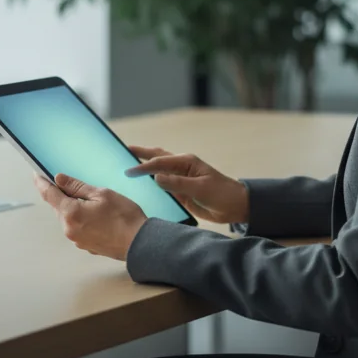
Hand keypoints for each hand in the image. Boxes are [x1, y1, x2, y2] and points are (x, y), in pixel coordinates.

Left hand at [33, 172, 147, 261]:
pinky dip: (84, 219)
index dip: (42, 183)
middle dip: (64, 195)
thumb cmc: (123, 216)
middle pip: (60, 207)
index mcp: (71, 213)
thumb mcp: (102, 194)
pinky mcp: (86, 245)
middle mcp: (69, 229)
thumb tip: (59, 179)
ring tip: (95, 201)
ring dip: (76, 208)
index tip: (36, 175)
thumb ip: (78, 187)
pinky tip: (100, 215)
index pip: (50, 195)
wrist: (139, 243)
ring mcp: (77, 240)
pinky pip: (79, 227)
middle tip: (74, 184)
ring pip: (70, 217)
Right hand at [124, 145, 248, 225]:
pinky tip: (140, 188)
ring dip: (144, 166)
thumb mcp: (200, 189)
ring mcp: (180, 178)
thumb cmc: (222, 194)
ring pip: (158, 170)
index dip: (142, 166)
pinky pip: (162, 185)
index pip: (160, 162)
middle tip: (122, 151)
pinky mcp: (180, 190)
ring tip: (126, 166)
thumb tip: (156, 177)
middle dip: (140, 153)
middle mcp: (181, 167)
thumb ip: (178, 183)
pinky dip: (150, 184)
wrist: (235, 206)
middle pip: (157, 157)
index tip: (127, 171)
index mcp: (186, 162)